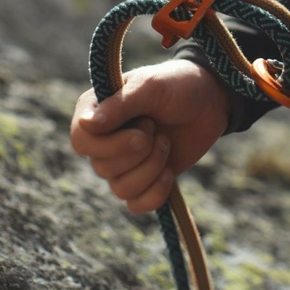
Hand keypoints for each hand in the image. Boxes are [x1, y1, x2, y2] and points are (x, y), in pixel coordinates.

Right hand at [71, 60, 230, 212]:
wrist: (209, 101)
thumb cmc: (176, 85)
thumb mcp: (151, 87)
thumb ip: (120, 105)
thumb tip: (86, 125)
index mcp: (95, 111)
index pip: (81, 140)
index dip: (111, 143)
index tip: (144, 128)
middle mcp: (103, 139)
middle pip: (102, 167)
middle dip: (139, 152)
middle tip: (156, 128)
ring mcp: (122, 163)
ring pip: (120, 189)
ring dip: (151, 168)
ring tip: (166, 142)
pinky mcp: (143, 181)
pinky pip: (136, 204)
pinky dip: (155, 192)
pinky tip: (169, 172)